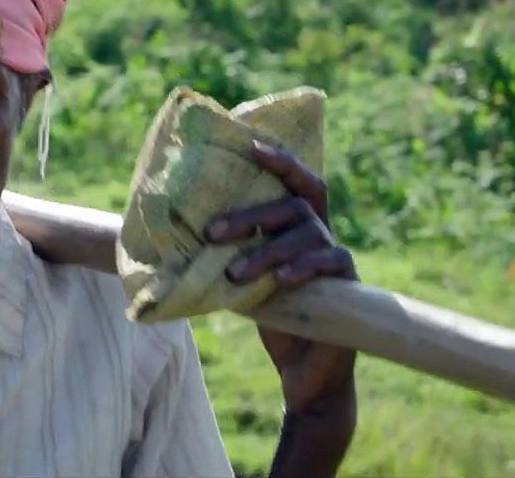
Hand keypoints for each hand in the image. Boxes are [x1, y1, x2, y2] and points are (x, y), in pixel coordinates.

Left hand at [205, 140, 357, 415]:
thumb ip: (222, 253)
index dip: (279, 160)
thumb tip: (166, 235)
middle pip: (290, 205)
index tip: (251, 145)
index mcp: (293, 225)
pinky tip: (278, 281)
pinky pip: (328, 262)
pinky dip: (301, 268)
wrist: (304, 368)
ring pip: (305, 234)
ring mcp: (334, 255)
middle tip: (211, 234)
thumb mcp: (238, 278)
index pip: (294, 182)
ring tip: (233, 274)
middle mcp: (318, 233)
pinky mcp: (347, 283)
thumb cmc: (269, 314)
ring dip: (264, 251)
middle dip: (249, 216)